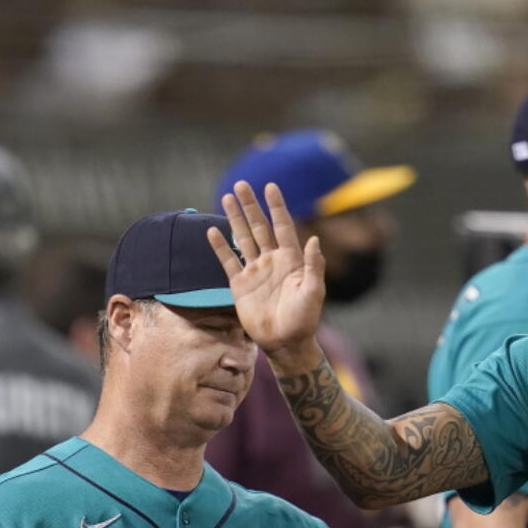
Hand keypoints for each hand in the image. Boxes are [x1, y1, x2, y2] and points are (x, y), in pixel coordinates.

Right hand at [208, 181, 324, 363]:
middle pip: (260, 226)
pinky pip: (229, 261)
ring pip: (243, 238)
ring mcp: (255, 271)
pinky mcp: (241, 285)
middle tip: (241, 185)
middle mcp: (272, 260)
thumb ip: (313, 266)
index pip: (283, 226)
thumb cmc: (304, 320)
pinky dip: (221, 247)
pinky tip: (213, 231)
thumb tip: (315, 240)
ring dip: (235, 219)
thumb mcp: (314, 292)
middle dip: (251, 206)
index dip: (277, 206)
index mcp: (291, 259)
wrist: (285, 343)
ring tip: (227, 198)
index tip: (270, 186)